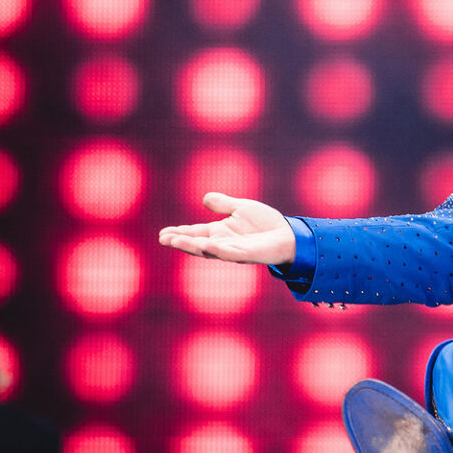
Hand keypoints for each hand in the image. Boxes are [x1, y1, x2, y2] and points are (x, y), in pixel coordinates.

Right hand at [157, 192, 294, 265]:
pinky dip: (217, 249)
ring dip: (192, 247)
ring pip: (209, 250)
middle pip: (197, 243)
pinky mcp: (247, 254)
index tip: (163, 234)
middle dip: (180, 242)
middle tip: (163, 239)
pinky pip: (229, 253)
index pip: (195, 233)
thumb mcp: (242, 208)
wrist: (289, 234)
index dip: (180, 233)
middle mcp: (224, 242)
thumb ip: (224, 204)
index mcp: (220, 232)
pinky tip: (205, 245)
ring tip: (175, 242)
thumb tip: (205, 198)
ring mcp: (234, 250)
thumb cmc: (266, 223)